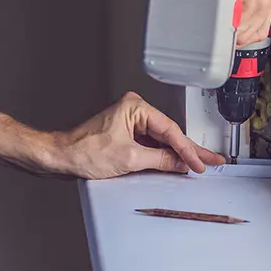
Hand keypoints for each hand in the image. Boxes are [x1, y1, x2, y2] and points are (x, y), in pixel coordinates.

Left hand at [55, 92, 224, 179]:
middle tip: (210, 160)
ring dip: (178, 154)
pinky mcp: (126, 135)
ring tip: (199, 163)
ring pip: (161, 141)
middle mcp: (134, 111)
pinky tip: (177, 163)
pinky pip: (151, 145)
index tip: (198, 163)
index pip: (170, 130)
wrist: (60, 157)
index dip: (187, 150)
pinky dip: (163, 155)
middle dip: (189, 150)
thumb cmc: (83, 150)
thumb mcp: (130, 158)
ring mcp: (130, 123)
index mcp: (135, 107)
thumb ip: (161, 160)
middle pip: (169, 134)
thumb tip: (180, 163)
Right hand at [212, 0, 270, 45]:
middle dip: (240, 36)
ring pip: (246, 29)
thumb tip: (240, 8)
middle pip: (255, 31)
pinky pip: (237, 22)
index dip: (248, 34)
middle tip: (228, 38)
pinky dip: (228, 24)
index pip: (264, 25)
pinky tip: (221, 21)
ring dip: (232, 32)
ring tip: (221, 29)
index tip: (238, 36)